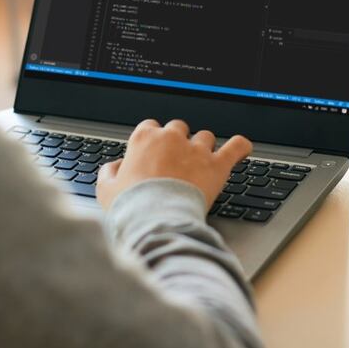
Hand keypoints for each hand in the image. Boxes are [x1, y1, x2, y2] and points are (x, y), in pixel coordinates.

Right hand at [96, 119, 251, 208]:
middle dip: (178, 142)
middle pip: (179, 128)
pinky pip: (236, 146)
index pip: (151, 127)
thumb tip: (117, 166)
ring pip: (205, 136)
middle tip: (177, 162)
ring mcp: (196, 150)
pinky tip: (242, 149)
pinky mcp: (217, 164)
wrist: (156, 220)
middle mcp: (171, 138)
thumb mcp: (106, 189)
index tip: (155, 153)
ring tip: (202, 163)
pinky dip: (241, 146)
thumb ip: (110, 172)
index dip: (154, 141)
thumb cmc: (131, 206)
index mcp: (144, 139)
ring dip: (203, 147)